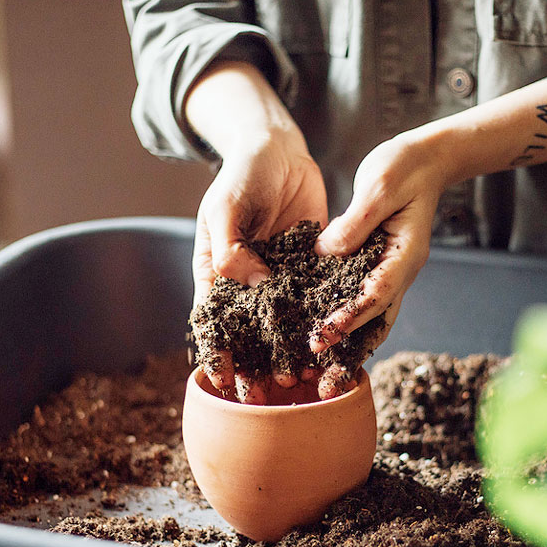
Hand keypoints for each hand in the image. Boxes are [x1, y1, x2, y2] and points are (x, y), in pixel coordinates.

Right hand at [191, 130, 327, 402]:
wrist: (280, 149)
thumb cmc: (242, 173)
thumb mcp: (227, 205)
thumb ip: (230, 245)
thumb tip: (249, 283)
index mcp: (217, 270)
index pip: (214, 321)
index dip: (218, 353)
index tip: (225, 382)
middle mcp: (247, 281)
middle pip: (248, 334)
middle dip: (255, 367)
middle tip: (265, 397)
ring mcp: (279, 277)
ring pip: (283, 326)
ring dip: (289, 354)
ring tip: (300, 383)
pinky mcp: (309, 268)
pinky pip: (314, 302)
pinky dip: (320, 325)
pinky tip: (332, 349)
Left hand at [311, 130, 448, 397]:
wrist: (426, 160)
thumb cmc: (403, 166)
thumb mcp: (378, 185)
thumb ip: (355, 221)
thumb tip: (326, 253)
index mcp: (404, 254)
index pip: (375, 295)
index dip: (348, 318)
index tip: (321, 337)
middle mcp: (400, 272)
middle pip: (375, 322)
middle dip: (348, 352)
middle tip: (321, 382)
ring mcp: (391, 273)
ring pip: (371, 321)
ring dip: (349, 349)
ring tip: (322, 378)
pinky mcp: (377, 268)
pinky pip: (363, 305)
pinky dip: (347, 327)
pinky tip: (324, 344)